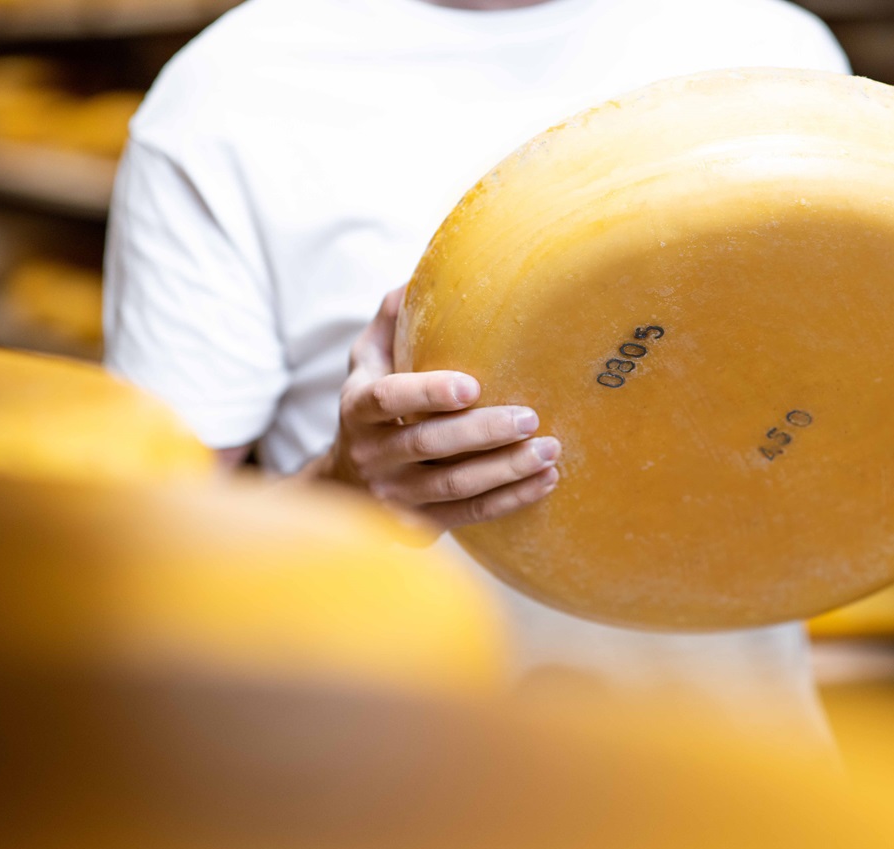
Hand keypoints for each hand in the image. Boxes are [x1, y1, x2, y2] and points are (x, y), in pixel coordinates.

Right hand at [317, 287, 559, 531]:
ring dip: (507, 470)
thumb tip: (419, 277)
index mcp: (358, 408)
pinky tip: (545, 480)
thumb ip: (391, 320)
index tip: (471, 385)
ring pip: (454, 486)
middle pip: (429, 445)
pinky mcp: (419, 526)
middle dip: (483, 433)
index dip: (427, 392)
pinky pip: (469, 515)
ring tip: (551, 450)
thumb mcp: (367, 359)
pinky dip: (510, 500)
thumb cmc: (370, 405)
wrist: (342, 483)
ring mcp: (394, 496)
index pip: (387, 398)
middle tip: (531, 417)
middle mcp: (371, 455)